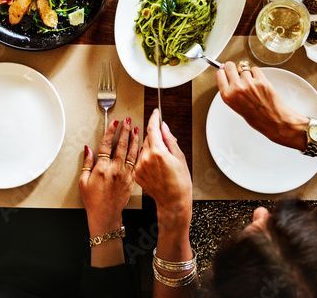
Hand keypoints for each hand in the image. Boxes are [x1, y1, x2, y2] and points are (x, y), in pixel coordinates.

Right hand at [80, 117, 139, 235]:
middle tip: (127, 121)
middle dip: (124, 131)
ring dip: (134, 139)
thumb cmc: (93, 200)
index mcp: (102, 168)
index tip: (114, 123)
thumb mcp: (83, 181)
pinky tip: (141, 147)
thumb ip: (86, 163)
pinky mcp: (131, 180)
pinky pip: (136, 163)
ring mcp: (125, 174)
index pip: (107, 145)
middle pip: (121, 145)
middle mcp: (115, 169)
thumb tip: (88, 149)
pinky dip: (139, 153)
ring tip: (136, 129)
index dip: (111, 132)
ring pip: (131, 152)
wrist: (106, 214)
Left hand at [134, 109, 191, 230]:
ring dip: (150, 149)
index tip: (155, 113)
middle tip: (166, 146)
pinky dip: (146, 159)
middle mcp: (145, 158)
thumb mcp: (179, 157)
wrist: (173, 202)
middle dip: (155, 137)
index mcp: (158, 152)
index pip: (152, 128)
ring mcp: (139, 166)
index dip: (154, 118)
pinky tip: (156, 168)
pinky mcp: (136, 173)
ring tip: (162, 162)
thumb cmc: (180, 183)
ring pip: (143, 149)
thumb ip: (169, 139)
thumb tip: (163, 127)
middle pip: (147, 138)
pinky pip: (140, 160)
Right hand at [216, 63, 306, 149]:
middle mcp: (237, 88)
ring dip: (247, 74)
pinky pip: (255, 69)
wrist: (275, 121)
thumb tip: (229, 79)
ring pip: (244, 68)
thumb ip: (231, 92)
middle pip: (230, 66)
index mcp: (228, 96)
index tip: (225, 70)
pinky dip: (257, 74)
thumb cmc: (257, 118)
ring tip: (253, 85)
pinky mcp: (261, 80)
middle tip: (237, 72)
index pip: (220, 74)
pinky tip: (259, 83)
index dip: (223, 71)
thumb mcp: (237, 107)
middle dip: (233, 68)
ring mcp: (249, 83)